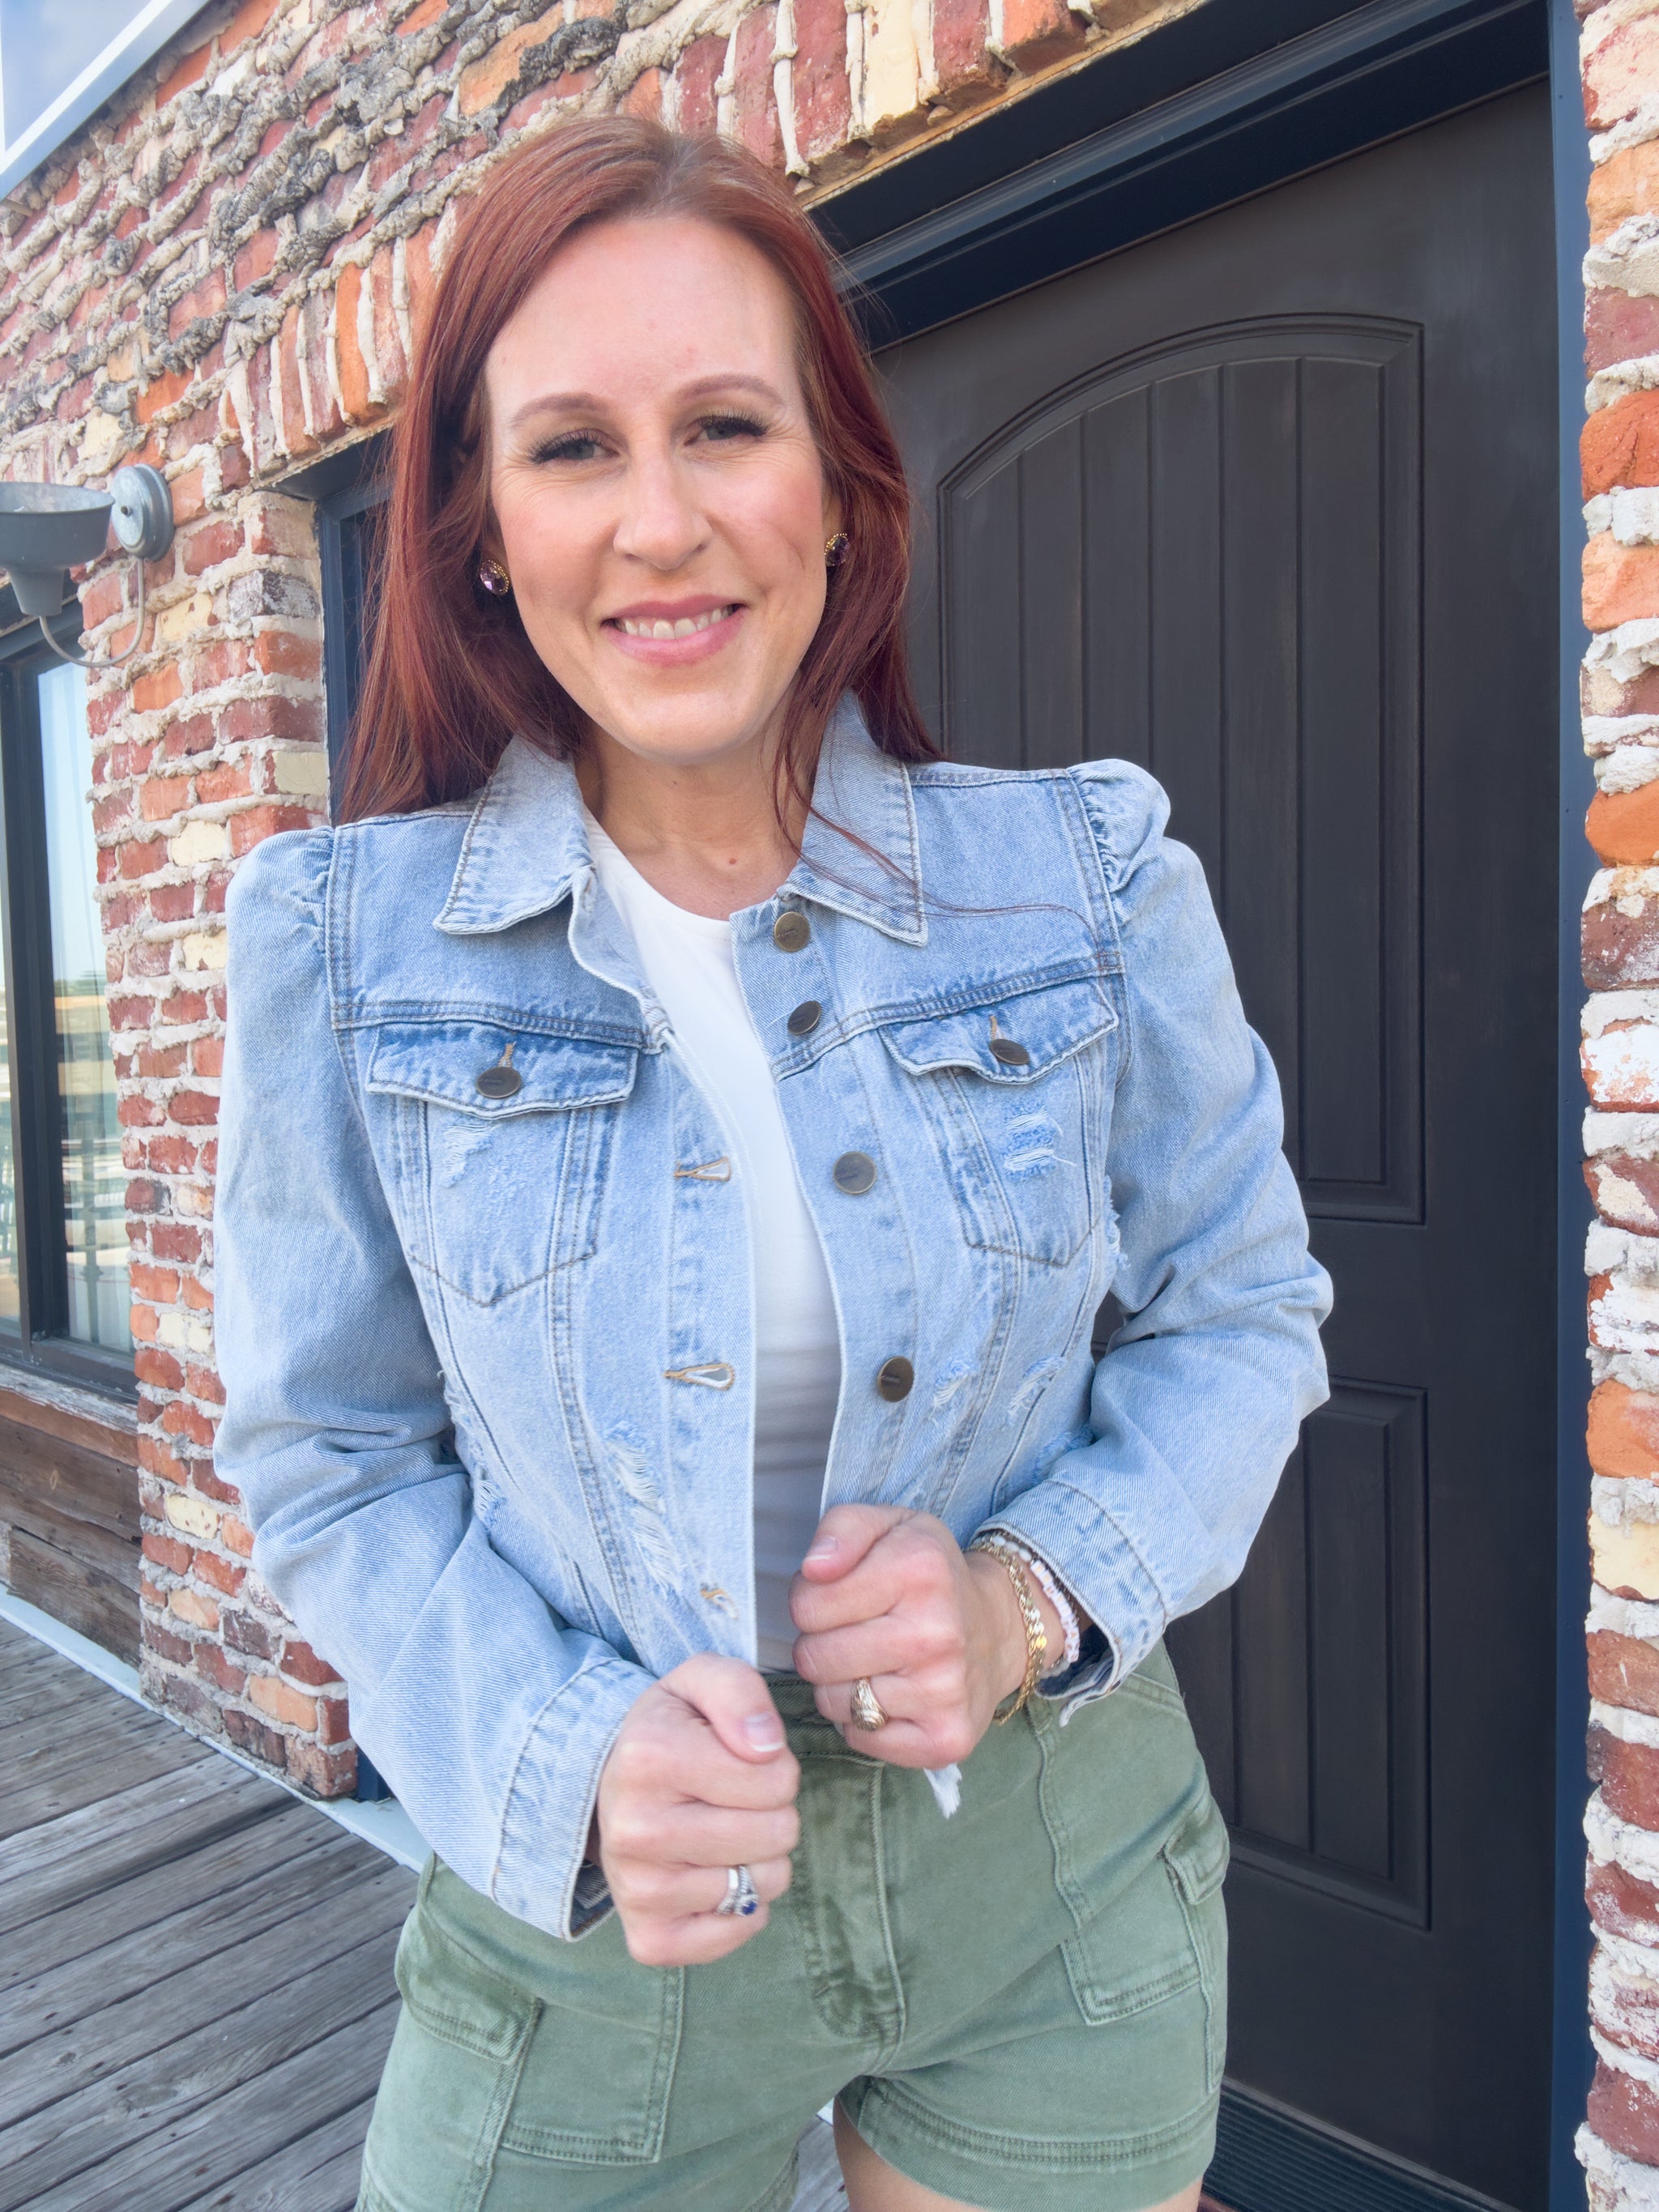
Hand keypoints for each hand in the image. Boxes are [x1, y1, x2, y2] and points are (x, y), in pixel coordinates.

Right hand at [594, 1655, 799, 1965]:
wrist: (613, 1783)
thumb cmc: (674, 1730)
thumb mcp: (703, 1680)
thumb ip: (741, 1692)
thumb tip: (766, 1746)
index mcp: (647, 1758)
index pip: (777, 1777)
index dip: (775, 1764)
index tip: (738, 1758)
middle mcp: (634, 1831)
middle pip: (777, 1833)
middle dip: (772, 1810)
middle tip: (730, 1797)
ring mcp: (638, 1891)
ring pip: (765, 1884)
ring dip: (759, 1856)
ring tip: (719, 1830)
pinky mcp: (650, 1938)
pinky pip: (741, 1931)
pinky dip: (745, 1906)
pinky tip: (712, 1873)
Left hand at [789, 1505, 1058, 1768]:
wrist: (997, 1627)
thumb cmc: (929, 1576)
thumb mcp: (889, 1526)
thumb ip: (842, 1528)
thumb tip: (814, 1567)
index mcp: (919, 1569)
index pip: (806, 1605)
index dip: (811, 1601)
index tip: (840, 1598)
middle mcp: (936, 1632)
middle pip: (814, 1658)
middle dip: (821, 1644)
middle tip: (855, 1632)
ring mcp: (944, 1690)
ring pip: (832, 1702)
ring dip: (840, 1684)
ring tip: (873, 1662)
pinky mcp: (946, 1738)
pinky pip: (861, 1738)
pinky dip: (863, 1721)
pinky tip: (890, 1694)